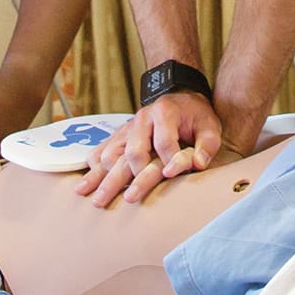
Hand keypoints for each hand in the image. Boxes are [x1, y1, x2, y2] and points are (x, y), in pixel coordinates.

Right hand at [75, 92, 221, 206]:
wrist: (177, 95)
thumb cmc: (195, 115)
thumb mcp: (209, 124)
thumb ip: (207, 144)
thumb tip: (198, 164)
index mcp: (164, 113)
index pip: (164, 141)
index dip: (168, 159)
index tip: (169, 176)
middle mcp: (142, 120)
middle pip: (132, 151)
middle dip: (129, 176)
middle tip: (126, 200)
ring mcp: (127, 128)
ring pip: (111, 153)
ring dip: (102, 177)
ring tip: (94, 199)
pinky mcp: (119, 135)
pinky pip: (101, 150)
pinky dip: (93, 168)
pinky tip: (85, 185)